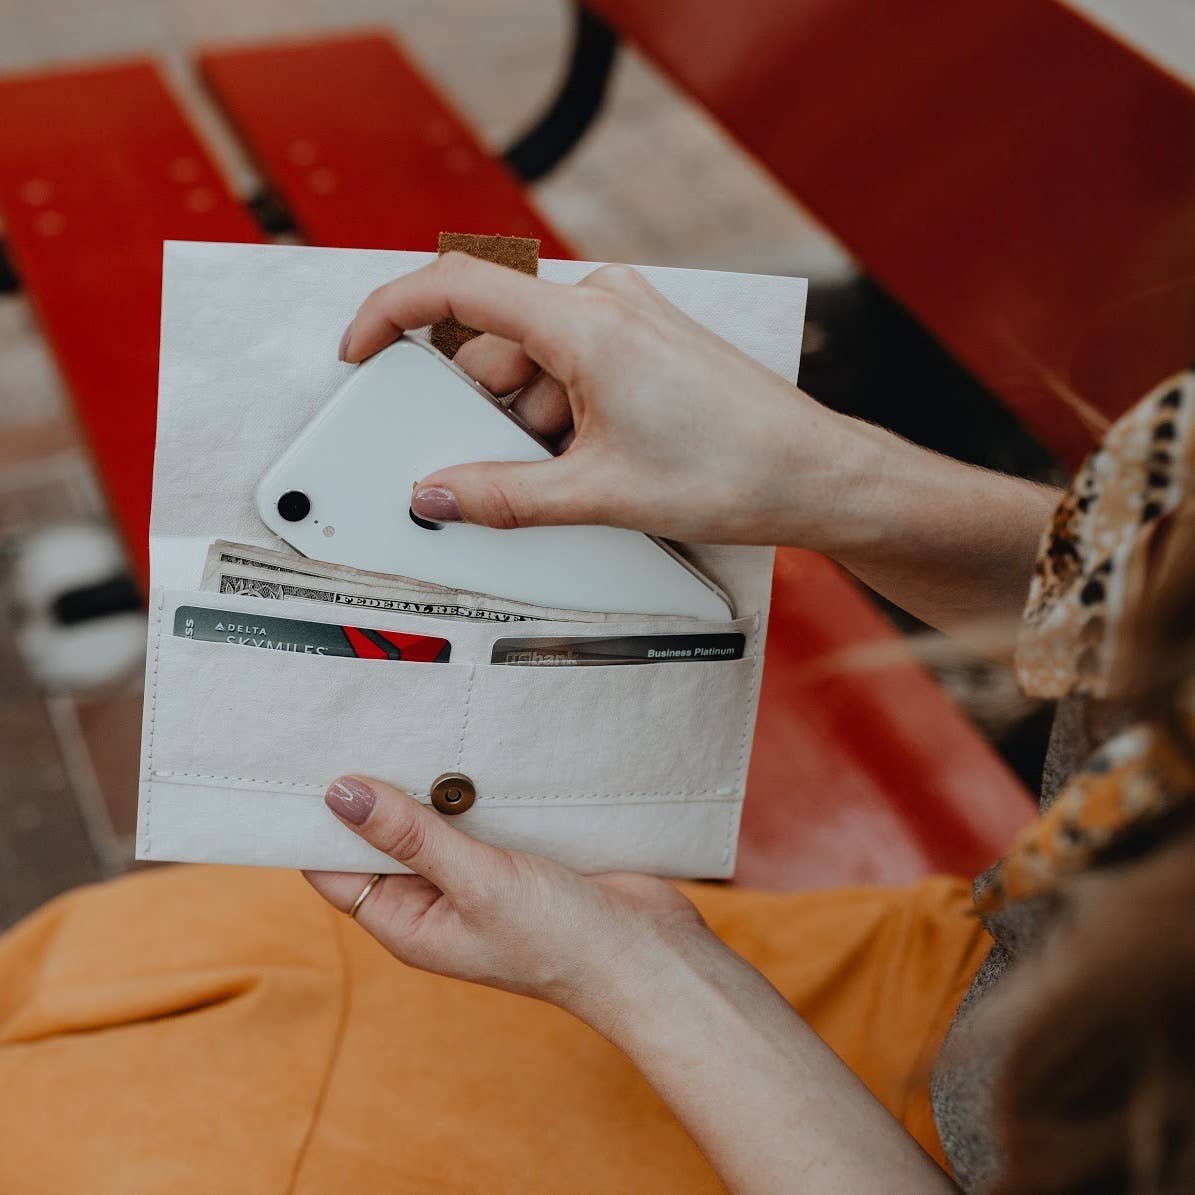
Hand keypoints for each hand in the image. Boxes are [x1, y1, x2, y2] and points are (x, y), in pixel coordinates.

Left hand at [307, 775, 956, 1193]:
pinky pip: (479, 808)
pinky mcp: (517, 850)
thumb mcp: (475, 882)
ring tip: (406, 717)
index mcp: (408, 922)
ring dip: (425, 777)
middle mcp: (436, 899)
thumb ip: (410, 836)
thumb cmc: (560, 940)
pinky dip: (472, 780)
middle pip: (383, 835)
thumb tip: (339, 792)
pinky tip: (469, 740)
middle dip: (372, 787)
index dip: (313, 819)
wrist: (649, 953)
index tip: (298, 760)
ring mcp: (478, 873)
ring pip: (433, 815)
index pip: (334, 867)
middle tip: (354, 719)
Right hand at [339, 253, 858, 547]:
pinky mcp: (644, 342)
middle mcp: (605, 303)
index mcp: (586, 323)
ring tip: (578, 478)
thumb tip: (436, 496)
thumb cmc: (732, 471)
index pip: (457, 289)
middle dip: (485, 412)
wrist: (815, 474)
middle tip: (506, 473)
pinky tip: (596, 462)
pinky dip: (562, 414)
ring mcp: (629, 319)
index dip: (391, 315)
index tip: (360, 352)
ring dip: (530, 423)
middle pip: (496, 345)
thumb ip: (503, 497)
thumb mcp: (600, 494)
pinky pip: (572, 367)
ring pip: (535, 365)